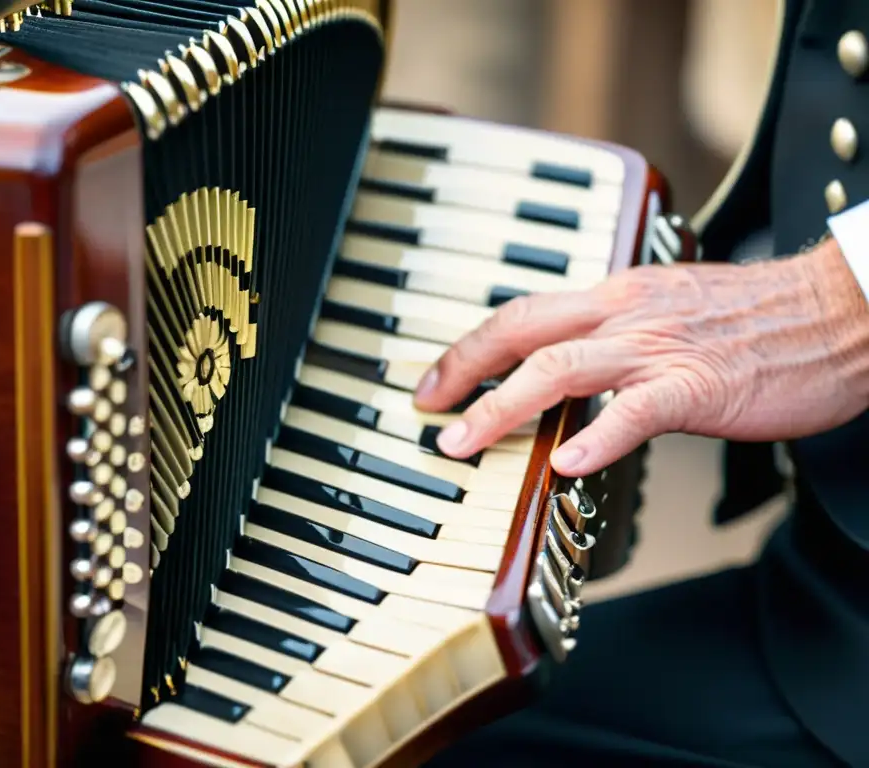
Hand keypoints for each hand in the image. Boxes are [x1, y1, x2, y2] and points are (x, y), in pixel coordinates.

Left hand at [413, 238, 868, 476]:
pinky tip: (563, 466)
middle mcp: (624, 313)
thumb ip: (612, 334)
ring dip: (502, 409)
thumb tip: (565, 368)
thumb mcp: (667, 310)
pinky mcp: (699, 385)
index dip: (469, 346)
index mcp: (615, 296)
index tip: (437, 379)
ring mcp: (659, 349)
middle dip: (463, 372)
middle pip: (521, 333)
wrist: (839, 310)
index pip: (522, 313)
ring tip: (465, 443)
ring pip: (559, 370)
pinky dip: (595, 437)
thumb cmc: (757, 316)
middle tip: (428, 411)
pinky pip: (636, 411)